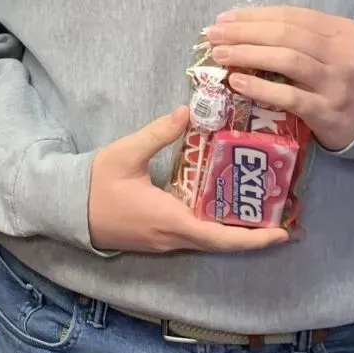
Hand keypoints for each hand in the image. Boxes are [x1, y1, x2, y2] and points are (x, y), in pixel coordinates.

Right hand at [87, 106, 290, 254]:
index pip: (220, 237)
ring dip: (238, 232)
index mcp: (171, 220)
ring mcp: (165, 241)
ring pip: (210, 240)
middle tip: (288, 221)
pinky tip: (226, 209)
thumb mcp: (126, 153)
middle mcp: (174, 238)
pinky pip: (196, 235)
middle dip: (256, 235)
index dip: (254, 238)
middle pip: (222, 242)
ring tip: (264, 214)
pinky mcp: (159, 237)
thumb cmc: (96, 184)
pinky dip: (217, 227)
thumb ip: (158, 133)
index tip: (282, 233)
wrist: (66, 209)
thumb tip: (187, 110)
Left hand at [206, 6, 353, 151]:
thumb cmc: (338, 77)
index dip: (254, 15)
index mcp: (343, 30)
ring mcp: (337, 83)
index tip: (224, 18)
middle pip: (286, 35)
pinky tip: (236, 82)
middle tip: (214, 35)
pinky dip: (260, 87)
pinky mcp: (327, 111)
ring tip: (220, 54)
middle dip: (245, 32)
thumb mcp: (327, 49)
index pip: (291, 16)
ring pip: (287, 60)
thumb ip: (295, 36)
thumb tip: (238, 25)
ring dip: (248, 54)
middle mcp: (344, 53)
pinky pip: (289, 96)